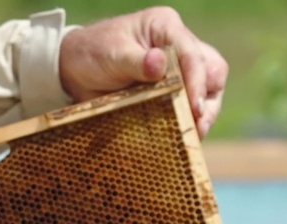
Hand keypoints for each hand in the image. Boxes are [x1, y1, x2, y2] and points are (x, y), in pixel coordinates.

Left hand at [58, 7, 228, 136]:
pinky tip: (182, 134)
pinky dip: (189, 120)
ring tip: (194, 134)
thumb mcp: (111, 55)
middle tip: (198, 126)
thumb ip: (135, 61)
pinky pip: (190, 104)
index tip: (194, 108)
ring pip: (209, 88)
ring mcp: (179, 68)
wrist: (74, 70)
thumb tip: (159, 63)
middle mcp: (178, 45)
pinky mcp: (173, 89)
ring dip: (204, 113)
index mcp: (166, 26)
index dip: (197, 82)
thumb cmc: (92, 53)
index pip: (192, 53)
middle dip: (208, 100)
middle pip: (211, 71)